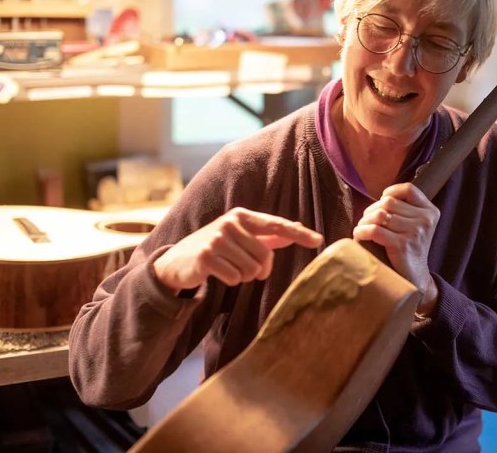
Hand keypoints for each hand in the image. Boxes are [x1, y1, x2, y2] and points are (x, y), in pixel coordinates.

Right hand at [154, 207, 322, 291]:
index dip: (298, 233)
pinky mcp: (206, 256)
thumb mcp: (241, 237)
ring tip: (229, 268)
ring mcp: (217, 238)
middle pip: (265, 255)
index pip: (276, 225)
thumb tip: (295, 229)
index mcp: (242, 216)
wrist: (178, 261)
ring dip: (244, 276)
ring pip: (251, 269)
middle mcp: (230, 223)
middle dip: (259, 268)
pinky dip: (231, 280)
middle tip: (244, 268)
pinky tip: (218, 273)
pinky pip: (235, 278)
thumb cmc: (216, 248)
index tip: (318, 240)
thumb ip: (268, 235)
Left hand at [353, 183, 438, 310]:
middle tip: (368, 222)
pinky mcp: (402, 245)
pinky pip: (374, 230)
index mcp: (431, 212)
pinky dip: (362, 232)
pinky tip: (359, 236)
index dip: (391, 192)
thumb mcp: (416, 226)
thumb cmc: (409, 249)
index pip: (408, 189)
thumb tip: (380, 198)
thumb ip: (405, 210)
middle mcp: (425, 220)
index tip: (382, 202)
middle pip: (389, 202)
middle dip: (372, 210)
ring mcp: (415, 232)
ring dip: (365, 221)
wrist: (415, 278)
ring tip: (363, 229)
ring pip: (380, 215)